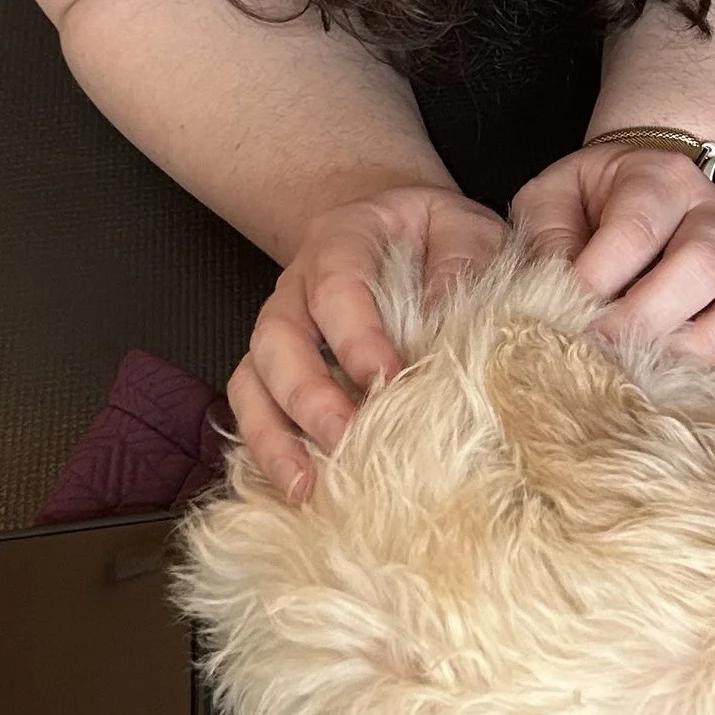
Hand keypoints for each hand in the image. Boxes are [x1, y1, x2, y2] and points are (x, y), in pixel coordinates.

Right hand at [228, 184, 507, 498]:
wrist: (399, 228)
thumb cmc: (434, 234)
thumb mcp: (462, 226)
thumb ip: (461, 261)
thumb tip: (448, 324)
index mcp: (342, 240)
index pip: (337, 286)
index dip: (356, 337)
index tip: (389, 380)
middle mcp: (297, 286)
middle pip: (277, 339)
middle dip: (308, 397)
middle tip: (346, 441)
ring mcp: (280, 330)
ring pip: (252, 379)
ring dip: (273, 436)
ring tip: (304, 488)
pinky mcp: (277, 371)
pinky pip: (253, 408)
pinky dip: (266, 449)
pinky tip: (295, 488)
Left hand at [511, 144, 714, 374]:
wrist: (653, 191)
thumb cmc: (595, 203)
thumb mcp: (554, 199)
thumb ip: (545, 239)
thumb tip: (549, 297)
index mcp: (659, 178)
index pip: (635, 229)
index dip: (597, 280)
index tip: (560, 316)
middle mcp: (714, 215)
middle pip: (701, 266)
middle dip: (644, 321)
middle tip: (599, 353)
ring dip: (701, 348)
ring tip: (650, 373)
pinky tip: (690, 388)